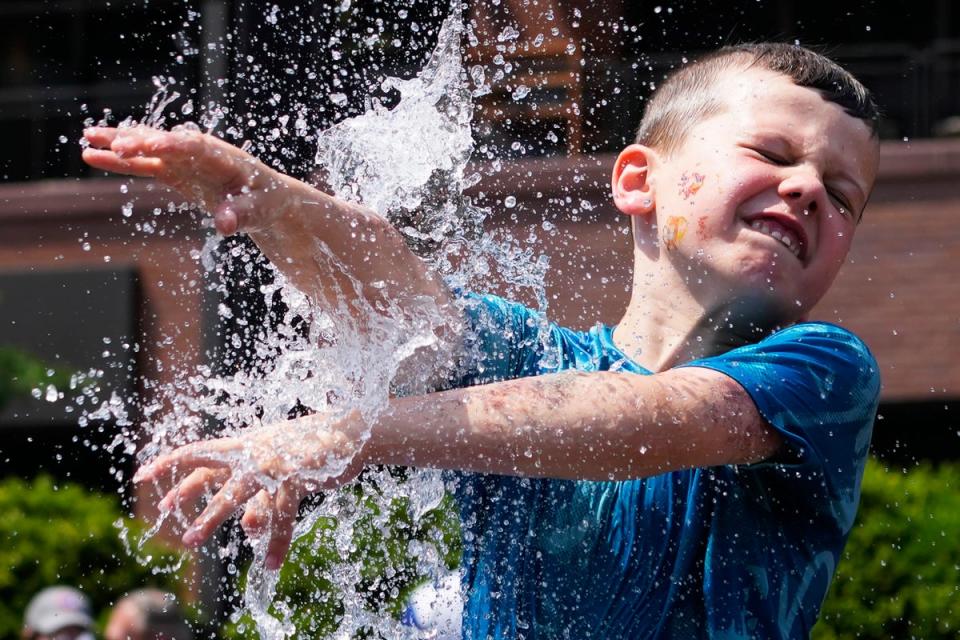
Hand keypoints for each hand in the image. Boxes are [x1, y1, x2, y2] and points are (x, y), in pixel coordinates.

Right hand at [82, 125, 297, 234]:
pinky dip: (121, 161)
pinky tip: (92, 155)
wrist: (269, 199)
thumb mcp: (259, 211)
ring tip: (88, 137)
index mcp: (224, 158)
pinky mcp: (176, 171)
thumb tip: (224, 225)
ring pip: (149, 147)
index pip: (196, 148)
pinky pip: (145, 164)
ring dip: (120, 143)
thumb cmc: (267, 202)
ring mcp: (185, 160)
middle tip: (114, 144)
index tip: (152, 145)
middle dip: (141, 142)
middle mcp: (201, 152)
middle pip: (166, 143)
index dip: (175, 145)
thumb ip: (241, 215)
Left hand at [135, 414, 366, 569]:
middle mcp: (255, 451)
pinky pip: (282, 513)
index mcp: (246, 446)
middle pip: (211, 470)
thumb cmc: (313, 452)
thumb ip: (260, 499)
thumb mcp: (280, 475)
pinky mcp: (297, 473)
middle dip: (187, 495)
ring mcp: (274, 461)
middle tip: (163, 512)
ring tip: (193, 539)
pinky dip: (278, 539)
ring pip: (236, 491)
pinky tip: (272, 563)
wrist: (351, 433)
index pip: (201, 453)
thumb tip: (248, 528)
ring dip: (212, 516)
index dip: (172, 464)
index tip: (142, 475)